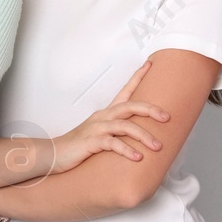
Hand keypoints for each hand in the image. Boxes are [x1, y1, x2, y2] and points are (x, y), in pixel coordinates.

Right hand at [52, 61, 166, 170]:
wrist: (54, 154)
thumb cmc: (79, 145)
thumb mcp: (100, 134)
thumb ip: (117, 132)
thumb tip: (139, 136)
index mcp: (106, 113)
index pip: (125, 91)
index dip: (137, 77)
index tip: (150, 64)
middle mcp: (103, 117)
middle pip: (130, 106)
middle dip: (150, 109)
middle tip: (167, 117)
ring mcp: (96, 128)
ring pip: (124, 126)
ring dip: (143, 135)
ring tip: (157, 146)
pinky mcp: (91, 142)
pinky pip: (112, 143)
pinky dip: (127, 150)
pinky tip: (137, 157)